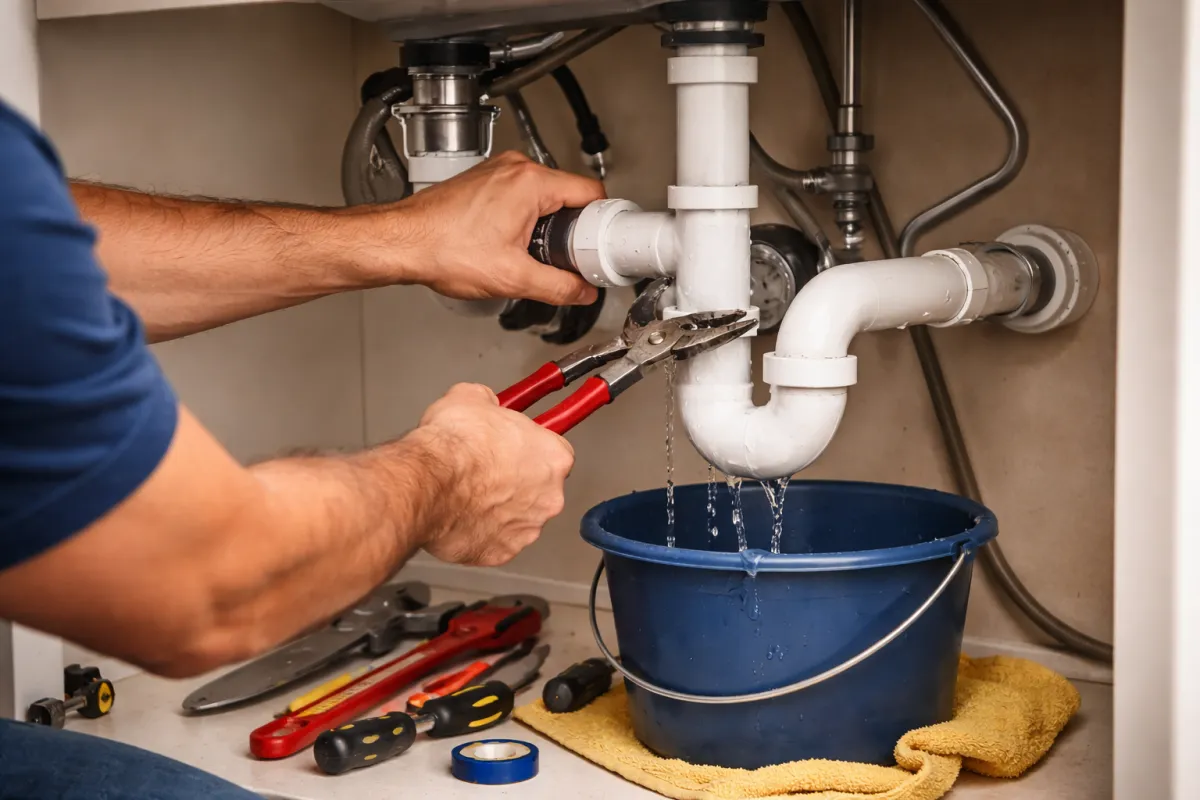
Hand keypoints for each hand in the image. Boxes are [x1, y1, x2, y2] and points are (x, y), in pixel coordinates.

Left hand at [366, 152, 604, 305]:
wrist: (402, 242)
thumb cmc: (443, 249)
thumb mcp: (513, 278)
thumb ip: (558, 287)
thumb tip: (582, 292)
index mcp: (530, 182)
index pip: (591, 192)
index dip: (602, 222)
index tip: (601, 244)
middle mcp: (515, 169)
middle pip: (568, 194)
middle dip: (574, 228)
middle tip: (570, 258)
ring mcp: (498, 172)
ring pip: (544, 195)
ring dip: (548, 224)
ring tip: (537, 253)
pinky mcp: (484, 181)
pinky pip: (521, 195)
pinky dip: (526, 218)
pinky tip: (515, 243)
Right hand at [407, 383, 573, 565]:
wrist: (428, 483)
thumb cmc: (454, 447)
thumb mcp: (470, 398)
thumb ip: (488, 402)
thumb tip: (482, 401)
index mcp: (553, 457)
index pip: (554, 452)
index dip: (530, 449)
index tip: (516, 448)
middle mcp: (548, 497)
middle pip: (540, 489)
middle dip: (517, 482)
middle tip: (486, 471)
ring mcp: (526, 529)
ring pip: (518, 519)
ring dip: (500, 510)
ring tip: (469, 495)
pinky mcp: (500, 552)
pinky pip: (495, 543)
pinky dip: (480, 534)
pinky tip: (461, 517)